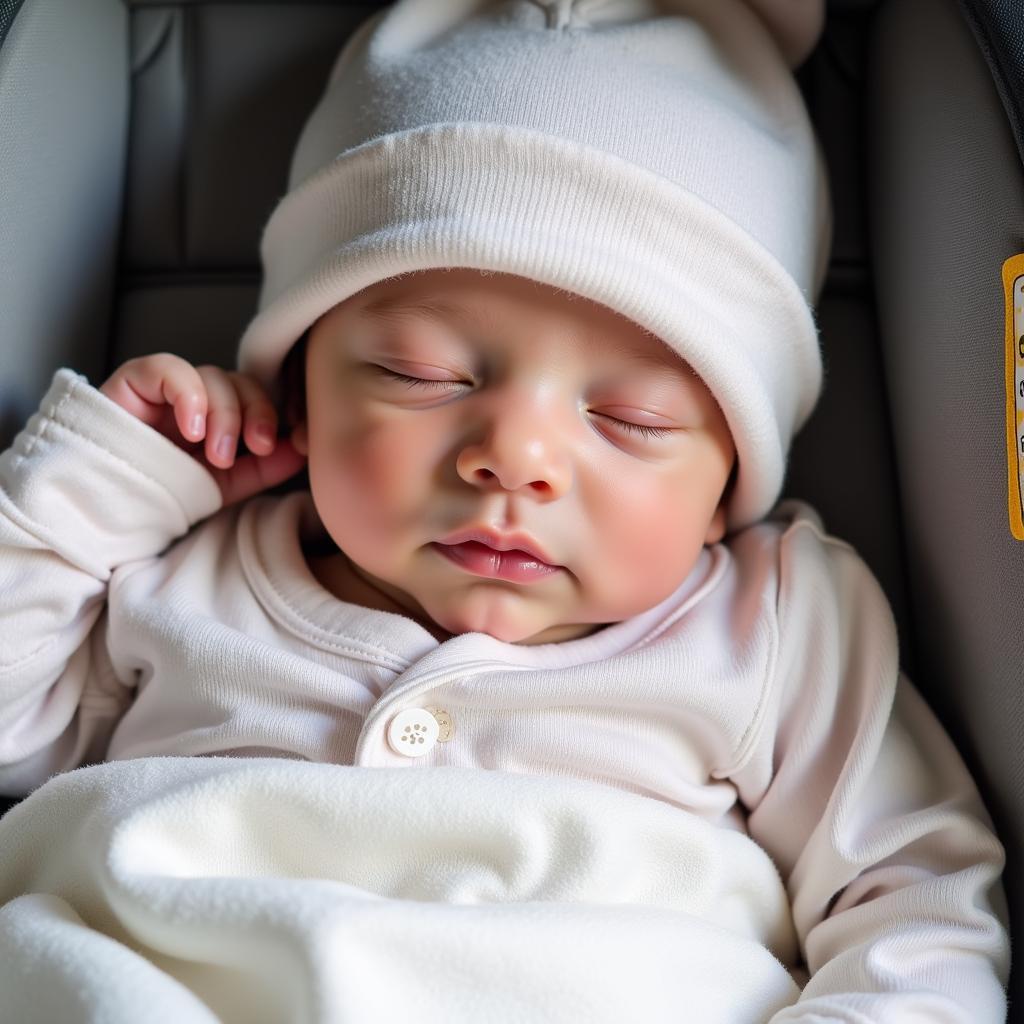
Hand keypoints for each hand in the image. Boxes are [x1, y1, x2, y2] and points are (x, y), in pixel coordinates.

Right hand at [99, 353, 306, 506]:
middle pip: (240, 380)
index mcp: (220, 415)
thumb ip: (264, 467)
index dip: (273, 412)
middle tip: (255, 447)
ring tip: (215, 453)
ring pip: (211, 375)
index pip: (257, 394)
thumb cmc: (165, 492)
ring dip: (224, 415)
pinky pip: (169, 367)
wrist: (111, 507)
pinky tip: (191, 429)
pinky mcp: (134, 381)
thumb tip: (304, 447)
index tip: (280, 444)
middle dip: (255, 412)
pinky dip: (188, 396)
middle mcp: (196, 397)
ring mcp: (166, 387)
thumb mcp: (226, 484)